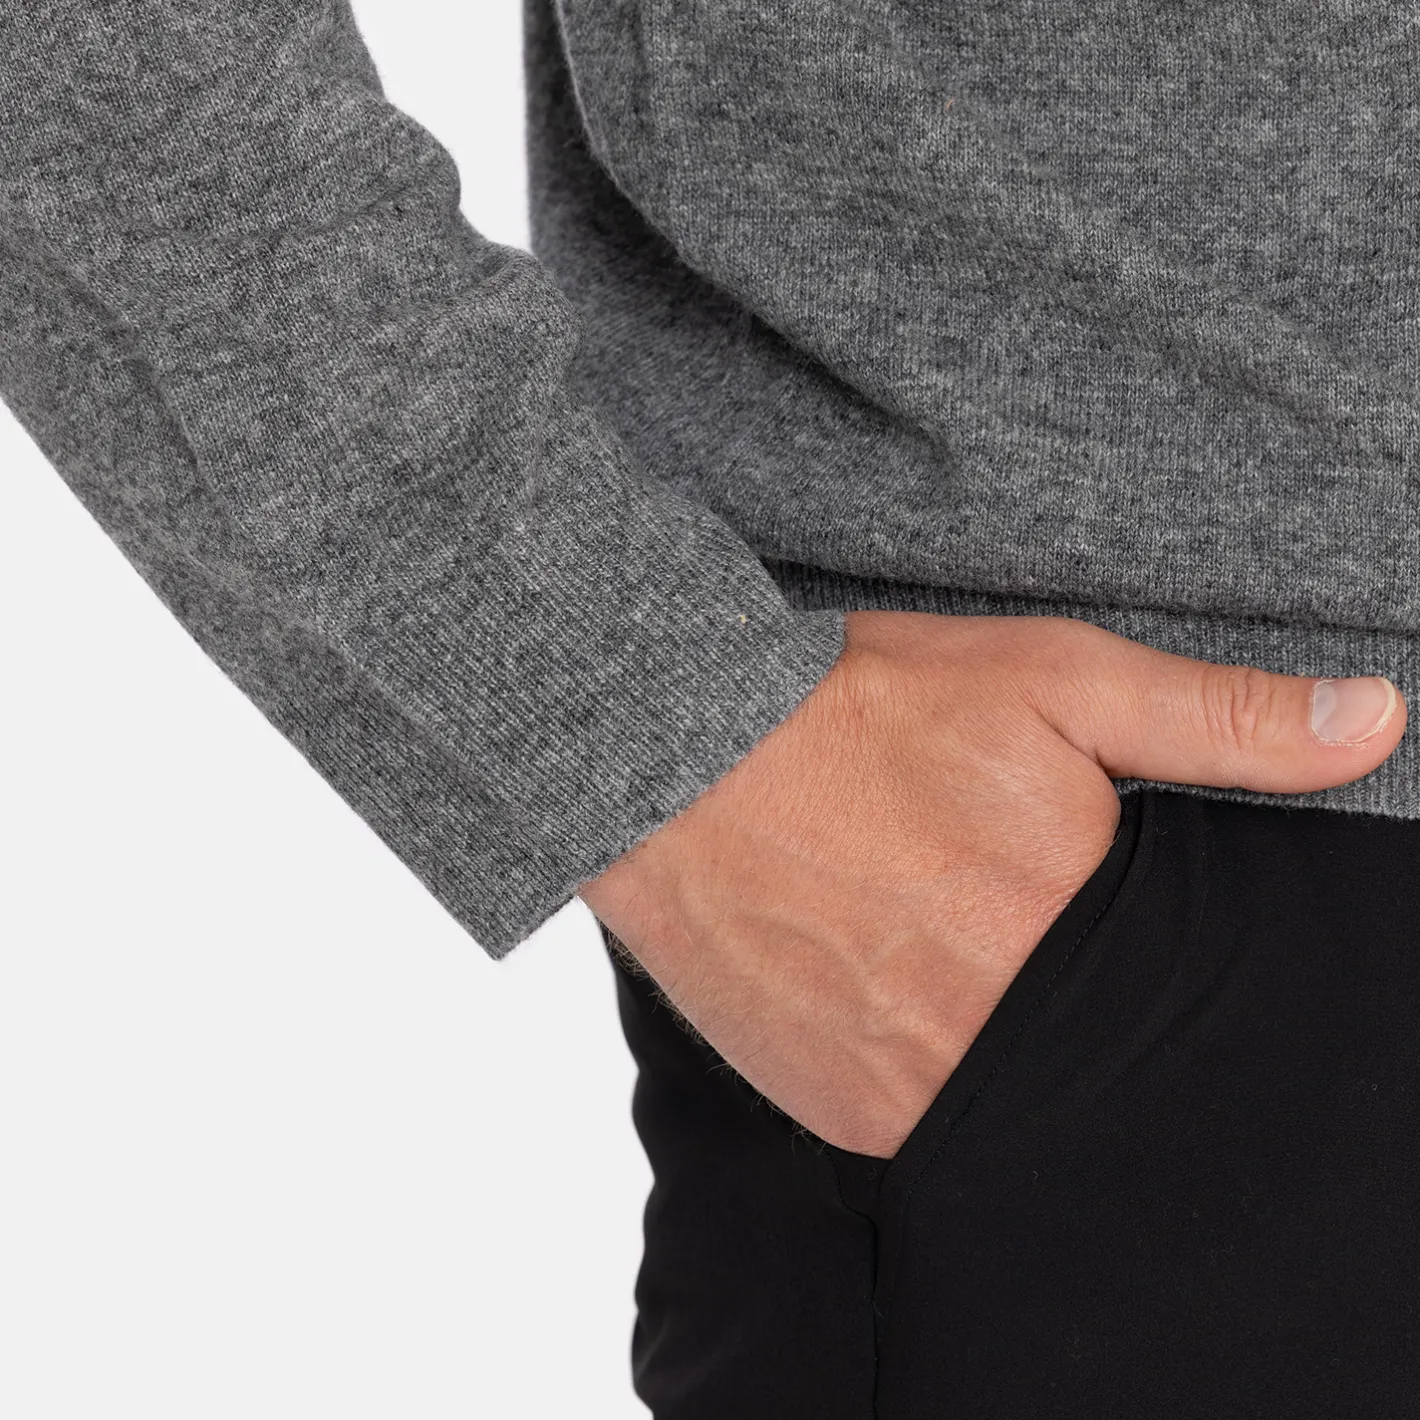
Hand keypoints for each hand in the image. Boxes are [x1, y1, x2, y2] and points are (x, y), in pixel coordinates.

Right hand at [579, 611, 1404, 1157]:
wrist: (670, 762)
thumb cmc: (857, 712)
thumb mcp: (1049, 679)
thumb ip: (1218, 719)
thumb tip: (1378, 722)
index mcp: (1066, 933)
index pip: (1175, 991)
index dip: (1142, 943)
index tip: (1086, 899)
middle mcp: (993, 1037)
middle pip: (1088, 1044)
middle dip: (1062, 980)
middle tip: (999, 908)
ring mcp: (910, 1092)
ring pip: (1008, 1092)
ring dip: (994, 1029)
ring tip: (938, 937)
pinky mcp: (841, 1113)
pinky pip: (922, 1116)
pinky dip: (925, 1062)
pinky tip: (889, 978)